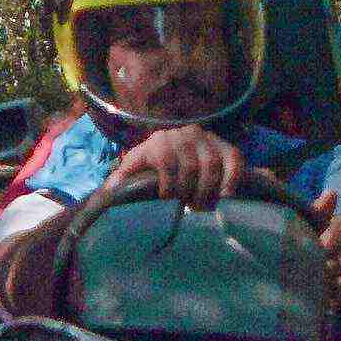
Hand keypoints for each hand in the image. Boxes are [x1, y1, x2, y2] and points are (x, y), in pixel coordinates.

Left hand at [105, 122, 252, 213]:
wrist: (180, 151)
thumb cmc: (154, 167)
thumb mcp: (137, 170)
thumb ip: (122, 180)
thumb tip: (107, 193)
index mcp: (160, 140)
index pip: (165, 159)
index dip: (168, 184)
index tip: (168, 200)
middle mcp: (185, 134)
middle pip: (190, 166)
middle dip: (189, 192)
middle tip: (189, 207)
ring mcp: (207, 138)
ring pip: (211, 165)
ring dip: (208, 190)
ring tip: (203, 204)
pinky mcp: (226, 146)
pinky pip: (234, 160)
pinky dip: (231, 179)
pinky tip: (225, 195)